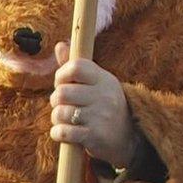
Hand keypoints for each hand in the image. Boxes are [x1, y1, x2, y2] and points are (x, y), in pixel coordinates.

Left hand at [49, 42, 136, 167]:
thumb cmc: (104, 105)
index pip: (76, 67)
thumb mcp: (96, 83)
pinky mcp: (95, 136)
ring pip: (60, 113)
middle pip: (62, 92)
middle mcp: (104, 96)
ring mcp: (100, 116)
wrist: (128, 137)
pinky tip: (62, 132)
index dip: (61, 74)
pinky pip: (64, 132)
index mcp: (103, 79)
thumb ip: (76, 66)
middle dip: (55, 100)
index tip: (62, 83)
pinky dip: (57, 133)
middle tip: (62, 104)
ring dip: (56, 118)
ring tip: (64, 119)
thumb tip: (59, 45)